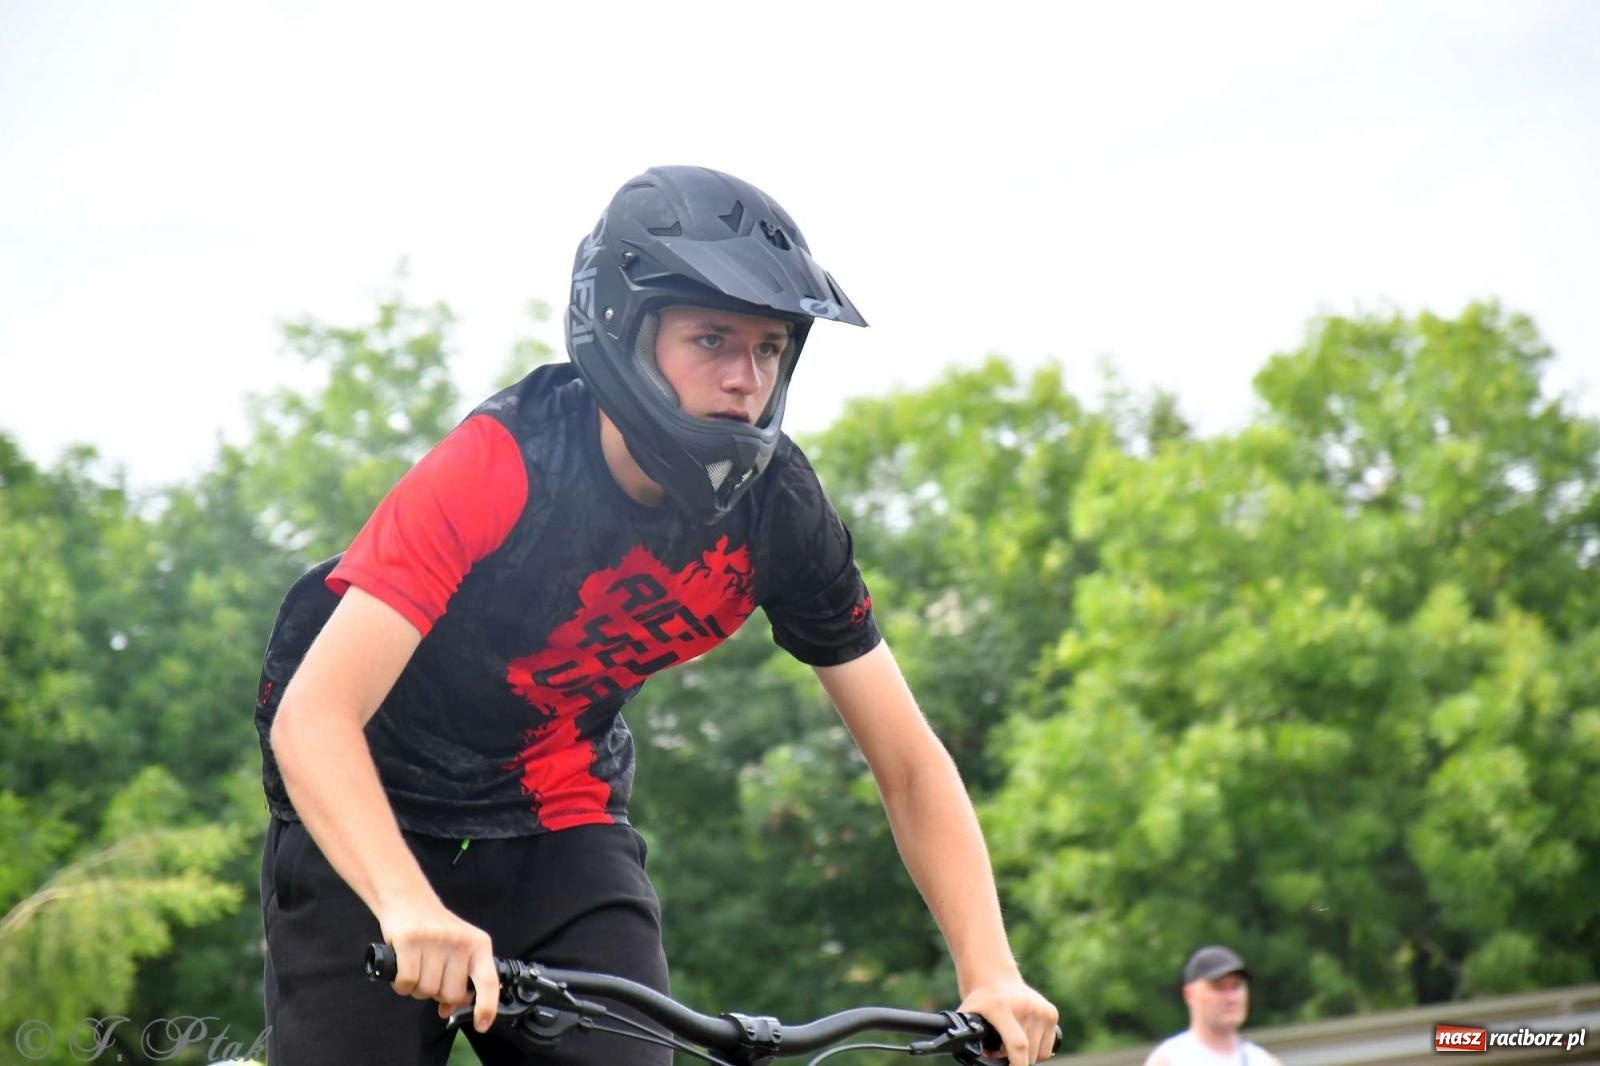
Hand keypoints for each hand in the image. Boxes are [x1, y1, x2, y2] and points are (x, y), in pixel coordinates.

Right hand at [378, 897, 500, 1032]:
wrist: (409, 899)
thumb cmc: (436, 930)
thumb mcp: (458, 948)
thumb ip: (459, 978)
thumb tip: (450, 1010)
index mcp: (479, 944)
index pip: (488, 981)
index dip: (487, 1006)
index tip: (482, 1025)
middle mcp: (461, 942)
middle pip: (451, 994)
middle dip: (438, 993)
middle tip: (431, 973)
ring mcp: (435, 941)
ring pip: (427, 991)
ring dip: (418, 988)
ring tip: (417, 967)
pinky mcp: (409, 941)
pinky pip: (407, 984)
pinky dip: (402, 984)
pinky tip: (403, 969)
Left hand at [959, 974, 1059, 1063]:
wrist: (994, 977)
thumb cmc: (979, 1002)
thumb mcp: (967, 1018)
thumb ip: (968, 1039)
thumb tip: (971, 1054)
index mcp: (1002, 1008)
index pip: (1017, 1045)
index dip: (1016, 1065)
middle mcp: (1025, 1007)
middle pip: (1027, 1053)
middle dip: (1014, 1060)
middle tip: (999, 1051)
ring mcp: (1041, 1009)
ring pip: (1039, 1054)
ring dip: (1026, 1055)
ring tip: (1010, 1041)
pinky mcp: (1051, 1012)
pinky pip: (1047, 1048)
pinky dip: (1037, 1049)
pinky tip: (1024, 1036)